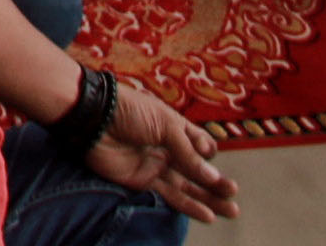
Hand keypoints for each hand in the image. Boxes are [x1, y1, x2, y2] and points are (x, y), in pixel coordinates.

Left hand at [86, 81, 235, 222]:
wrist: (93, 118)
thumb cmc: (130, 111)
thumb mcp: (166, 125)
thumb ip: (188, 154)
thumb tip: (212, 177)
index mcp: (175, 127)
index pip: (200, 143)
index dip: (207, 151)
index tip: (210, 154)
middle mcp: (168, 148)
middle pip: (197, 169)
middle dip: (216, 182)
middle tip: (232, 193)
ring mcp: (156, 166)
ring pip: (188, 186)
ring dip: (208, 198)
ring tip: (231, 211)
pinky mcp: (142, 181)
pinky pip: (170, 196)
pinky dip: (189, 206)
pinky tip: (207, 215)